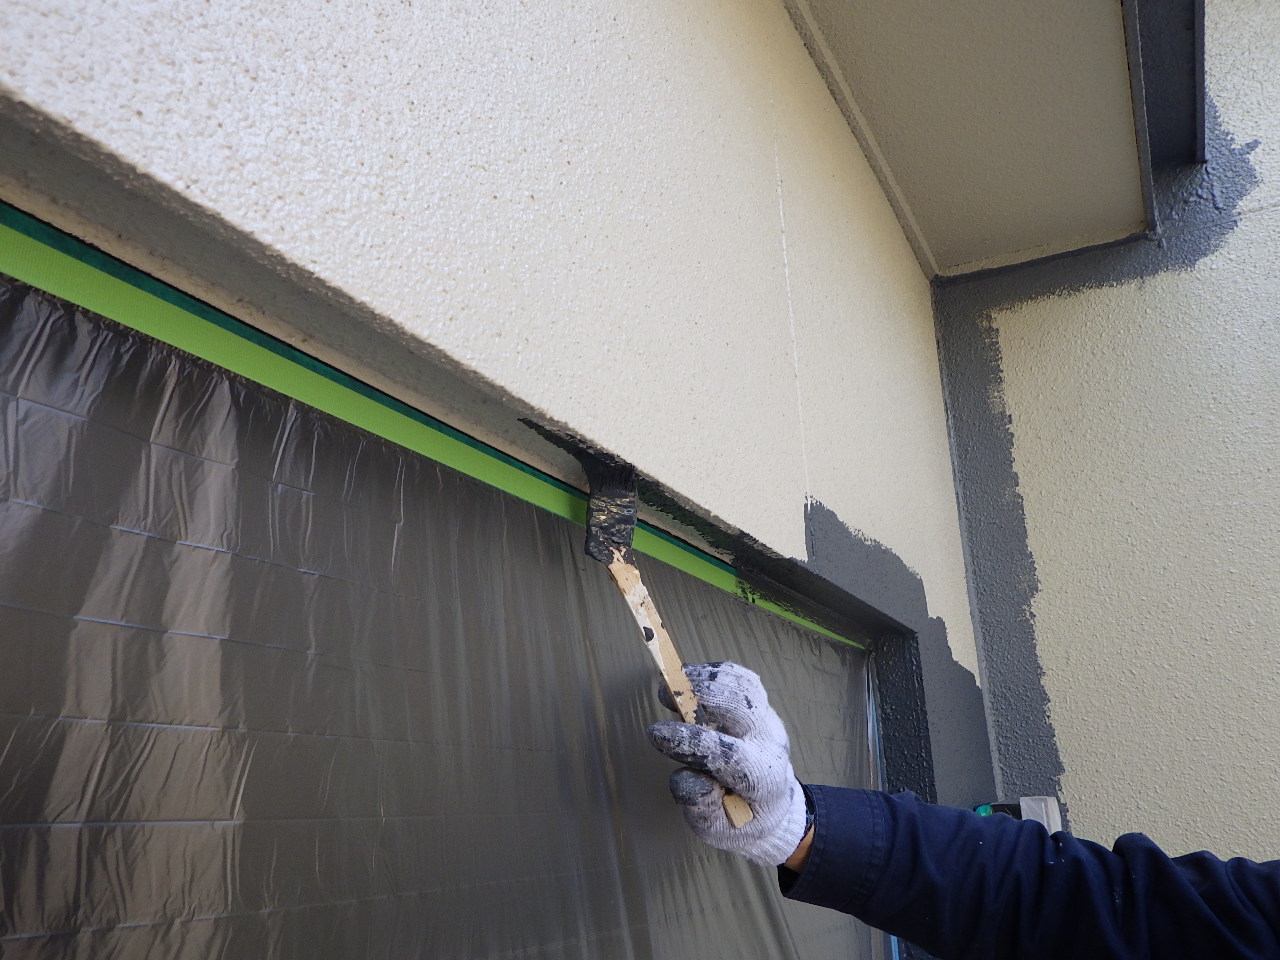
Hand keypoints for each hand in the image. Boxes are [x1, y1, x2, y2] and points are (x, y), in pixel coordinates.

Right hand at [647, 661, 807, 866]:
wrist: (773, 808)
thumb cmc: (740, 819)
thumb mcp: (717, 829)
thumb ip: (701, 807)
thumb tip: (686, 778)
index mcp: (761, 779)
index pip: (727, 754)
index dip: (689, 741)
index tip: (657, 733)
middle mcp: (770, 745)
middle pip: (742, 707)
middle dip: (702, 695)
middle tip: (667, 695)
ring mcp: (769, 722)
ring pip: (745, 686)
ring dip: (709, 678)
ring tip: (677, 680)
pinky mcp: (762, 708)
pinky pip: (744, 680)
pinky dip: (717, 672)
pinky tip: (692, 678)